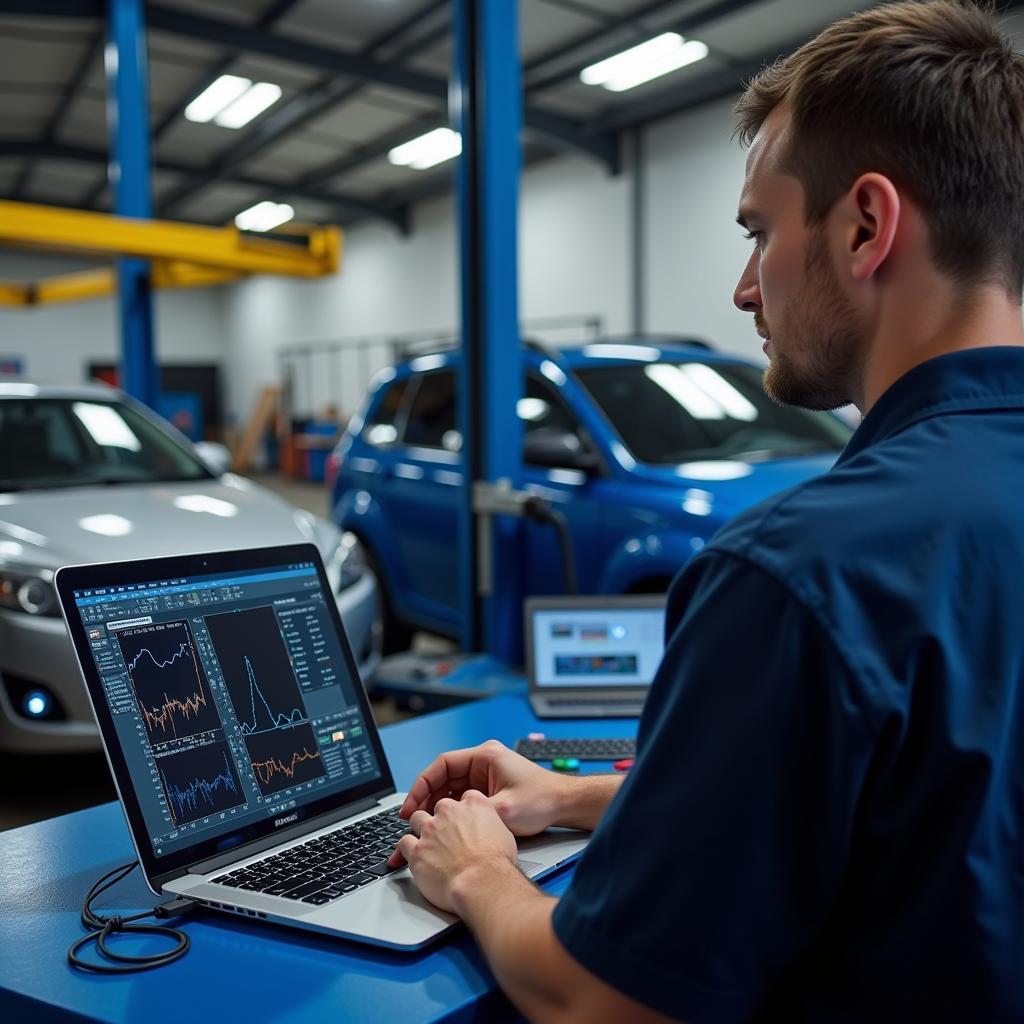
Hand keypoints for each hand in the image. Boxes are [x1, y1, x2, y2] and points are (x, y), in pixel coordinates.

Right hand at [393, 739, 567, 840]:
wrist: (565, 804)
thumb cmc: (542, 800)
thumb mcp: (504, 810)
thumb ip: (474, 813)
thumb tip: (447, 822)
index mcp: (485, 756)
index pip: (442, 764)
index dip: (422, 784)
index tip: (411, 804)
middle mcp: (484, 761)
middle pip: (443, 776)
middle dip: (425, 797)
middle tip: (410, 818)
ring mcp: (486, 775)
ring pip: (451, 788)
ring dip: (436, 805)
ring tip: (422, 825)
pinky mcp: (489, 789)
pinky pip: (462, 797)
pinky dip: (450, 809)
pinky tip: (442, 825)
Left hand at [396, 790, 518, 913]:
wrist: (482, 884)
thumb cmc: (496, 864)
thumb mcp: (504, 834)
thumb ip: (490, 825)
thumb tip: (487, 831)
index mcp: (473, 804)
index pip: (464, 798)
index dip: (462, 811)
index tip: (463, 820)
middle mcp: (450, 812)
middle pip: (439, 807)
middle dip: (441, 819)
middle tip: (445, 834)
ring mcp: (431, 830)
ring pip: (417, 819)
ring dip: (420, 829)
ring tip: (426, 842)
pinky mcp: (417, 850)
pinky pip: (404, 843)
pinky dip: (406, 849)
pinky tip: (411, 855)